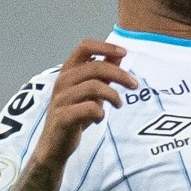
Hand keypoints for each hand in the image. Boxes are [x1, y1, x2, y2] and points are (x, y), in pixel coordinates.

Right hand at [31, 41, 138, 168]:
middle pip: (96, 67)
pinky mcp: (63, 116)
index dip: (105, 46)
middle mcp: (62, 81)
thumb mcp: (91, 91)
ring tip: (118, 105)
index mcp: (68, 71)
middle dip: (120, 75)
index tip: (125, 53)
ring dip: (113, 96)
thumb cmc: (75, 115)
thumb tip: (119, 55)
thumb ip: (103, 74)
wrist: (55, 144)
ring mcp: (61, 98)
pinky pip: (89, 108)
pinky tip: (99, 118)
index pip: (84, 47)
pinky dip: (100, 113)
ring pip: (95, 86)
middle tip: (134, 85)